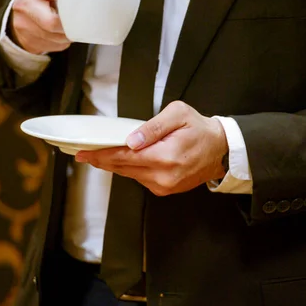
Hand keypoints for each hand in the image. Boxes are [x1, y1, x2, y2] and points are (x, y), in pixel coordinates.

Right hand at [10, 0, 86, 53]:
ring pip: (56, 37)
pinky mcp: (26, 39)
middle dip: (71, 25)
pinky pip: (53, 45)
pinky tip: (62, 33)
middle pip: (53, 22)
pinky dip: (62, 41)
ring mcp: (22, 23)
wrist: (22, 8)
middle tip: (82, 23)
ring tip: (73, 27)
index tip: (86, 4)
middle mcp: (24, 3)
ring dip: (69, 35)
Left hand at [75, 101, 228, 195]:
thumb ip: (153, 127)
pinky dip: (130, 169)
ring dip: (115, 165)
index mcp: (165, 156)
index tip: (83, 153)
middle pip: (123, 168)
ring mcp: (165, 186)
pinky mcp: (166, 190)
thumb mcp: (178, 115)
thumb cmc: (200, 129)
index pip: (124, 157)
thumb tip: (131, 140)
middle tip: (85, 153)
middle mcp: (164, 176)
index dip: (101, 155)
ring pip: (130, 175)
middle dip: (103, 160)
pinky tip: (126, 160)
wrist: (221, 149)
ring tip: (103, 154)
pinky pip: (140, 179)